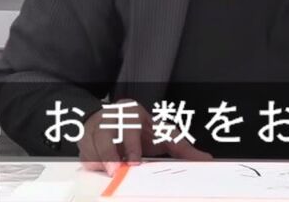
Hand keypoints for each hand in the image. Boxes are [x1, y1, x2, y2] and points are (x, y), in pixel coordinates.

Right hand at [78, 99, 211, 174]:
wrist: (114, 119)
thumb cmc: (142, 129)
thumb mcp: (163, 134)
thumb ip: (183, 148)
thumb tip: (207, 161)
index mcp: (133, 113)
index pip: (130, 126)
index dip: (131, 145)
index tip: (134, 162)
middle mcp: (111, 118)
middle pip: (104, 134)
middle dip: (107, 154)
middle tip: (115, 171)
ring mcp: (94, 128)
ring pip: (89, 145)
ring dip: (97, 161)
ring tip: (105, 174)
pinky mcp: (83, 141)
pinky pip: (82, 154)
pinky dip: (88, 164)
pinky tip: (96, 171)